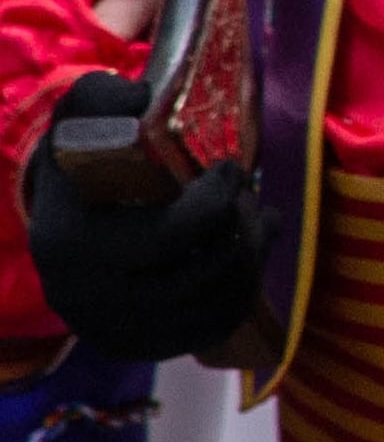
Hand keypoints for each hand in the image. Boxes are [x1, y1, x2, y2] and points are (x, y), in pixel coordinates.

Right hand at [22, 74, 267, 361]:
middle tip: (253, 202)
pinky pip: (204, 333)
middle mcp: (81, 295)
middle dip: (240, 234)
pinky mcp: (134, 345)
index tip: (233, 169)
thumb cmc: (86, 155)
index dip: (215, 204)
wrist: (65, 212)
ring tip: (259, 222)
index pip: (164, 238)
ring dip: (249, 263)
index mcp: (67, 241)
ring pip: (206, 309)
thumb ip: (107, 96)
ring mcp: (106, 327)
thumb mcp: (84, 114)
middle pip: (194, 278)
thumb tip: (142, 101)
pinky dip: (240, 297)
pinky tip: (248, 258)